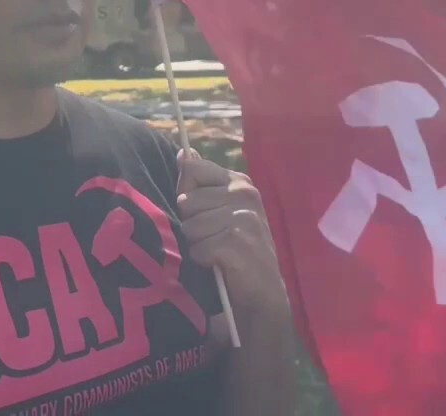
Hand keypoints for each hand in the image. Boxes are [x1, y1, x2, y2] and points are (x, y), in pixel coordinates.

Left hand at [176, 149, 287, 316]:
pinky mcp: (238, 242)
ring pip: (190, 227)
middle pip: (186, 202)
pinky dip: (204, 260)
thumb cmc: (236, 248)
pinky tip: (221, 264)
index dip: (189, 195)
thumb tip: (182, 153)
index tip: (205, 212)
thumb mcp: (220, 210)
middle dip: (192, 224)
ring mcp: (244, 218)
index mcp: (239, 182)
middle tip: (215, 238)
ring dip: (198, 244)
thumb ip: (200, 183)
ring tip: (219, 251)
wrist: (263, 291)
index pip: (193, 170)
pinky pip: (198, 248)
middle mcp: (245, 194)